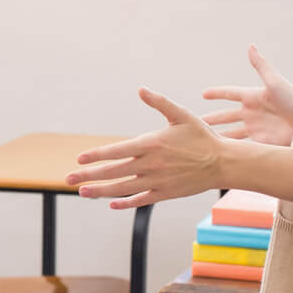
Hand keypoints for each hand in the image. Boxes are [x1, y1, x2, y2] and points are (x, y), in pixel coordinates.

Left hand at [66, 88, 225, 208]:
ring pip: (122, 189)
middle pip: (113, 172)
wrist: (225, 163)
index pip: (116, 151)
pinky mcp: (165, 193)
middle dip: (88, 176)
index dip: (96, 155)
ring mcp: (157, 181)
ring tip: (82, 192)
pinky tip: (111, 203)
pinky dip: (125, 203)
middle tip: (68, 179)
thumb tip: (140, 89)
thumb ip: (159, 103)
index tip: (79, 158)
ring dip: (100, 191)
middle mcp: (150, 165)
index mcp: (151, 144)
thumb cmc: (202, 137)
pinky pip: (140, 200)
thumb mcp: (181, 115)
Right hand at [201, 44, 292, 146]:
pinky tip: (219, 151)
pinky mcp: (260, 141)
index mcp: (253, 97)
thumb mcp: (275, 82)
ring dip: (218, 135)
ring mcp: (255, 128)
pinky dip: (230, 147)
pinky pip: (241, 144)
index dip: (217, 93)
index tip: (203, 94)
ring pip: (231, 132)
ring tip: (205, 140)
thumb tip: (251, 45)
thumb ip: (260, 66)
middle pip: (226, 116)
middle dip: (212, 119)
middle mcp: (252, 112)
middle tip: (196, 122)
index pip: (230, 93)